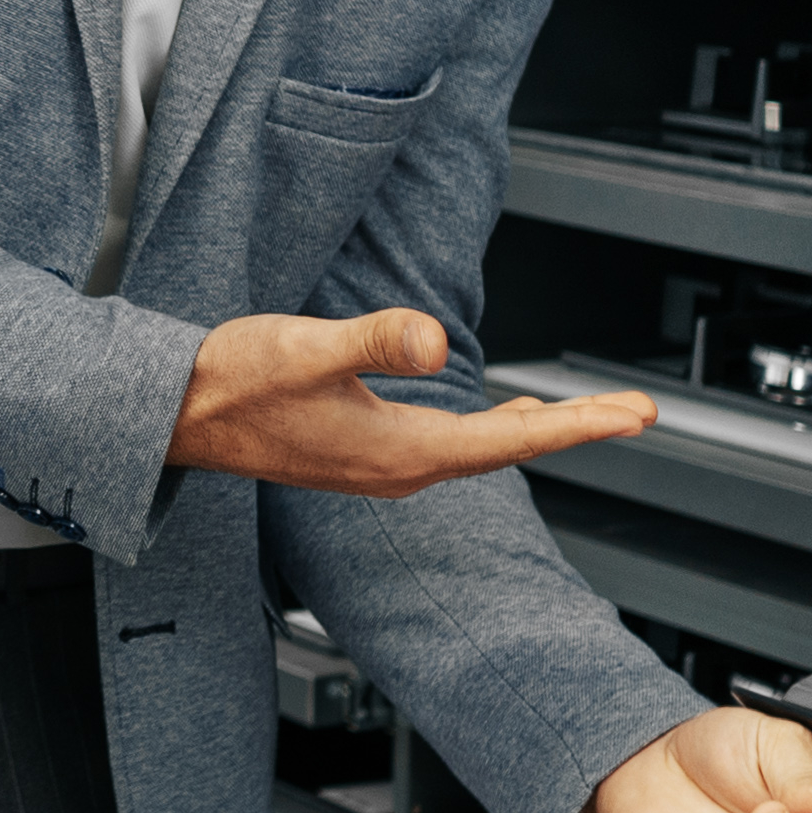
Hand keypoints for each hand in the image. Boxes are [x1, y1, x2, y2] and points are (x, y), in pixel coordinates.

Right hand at [169, 310, 657, 498]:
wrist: (174, 415)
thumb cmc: (233, 379)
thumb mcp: (306, 347)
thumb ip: (374, 342)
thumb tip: (436, 342)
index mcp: (398, 452)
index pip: (512, 440)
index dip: (580, 425)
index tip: (637, 414)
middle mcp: (398, 470)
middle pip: (508, 449)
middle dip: (574, 428)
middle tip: (637, 412)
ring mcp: (380, 467)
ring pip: (480, 450)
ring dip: (535, 432)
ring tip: (587, 416)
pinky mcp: (362, 455)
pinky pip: (449, 447)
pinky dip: (489, 431)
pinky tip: (499, 417)